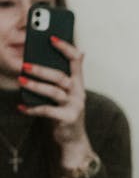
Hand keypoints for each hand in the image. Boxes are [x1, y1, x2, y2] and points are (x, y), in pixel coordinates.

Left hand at [17, 37, 93, 162]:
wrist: (72, 140)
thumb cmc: (64, 112)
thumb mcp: (66, 93)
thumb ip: (64, 75)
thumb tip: (75, 52)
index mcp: (78, 82)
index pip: (76, 60)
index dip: (65, 48)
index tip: (51, 37)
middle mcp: (78, 93)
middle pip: (60, 76)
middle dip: (41, 70)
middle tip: (25, 65)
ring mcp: (74, 106)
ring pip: (54, 92)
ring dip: (35, 86)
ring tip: (20, 81)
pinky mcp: (67, 119)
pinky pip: (47, 111)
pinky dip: (32, 109)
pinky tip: (21, 107)